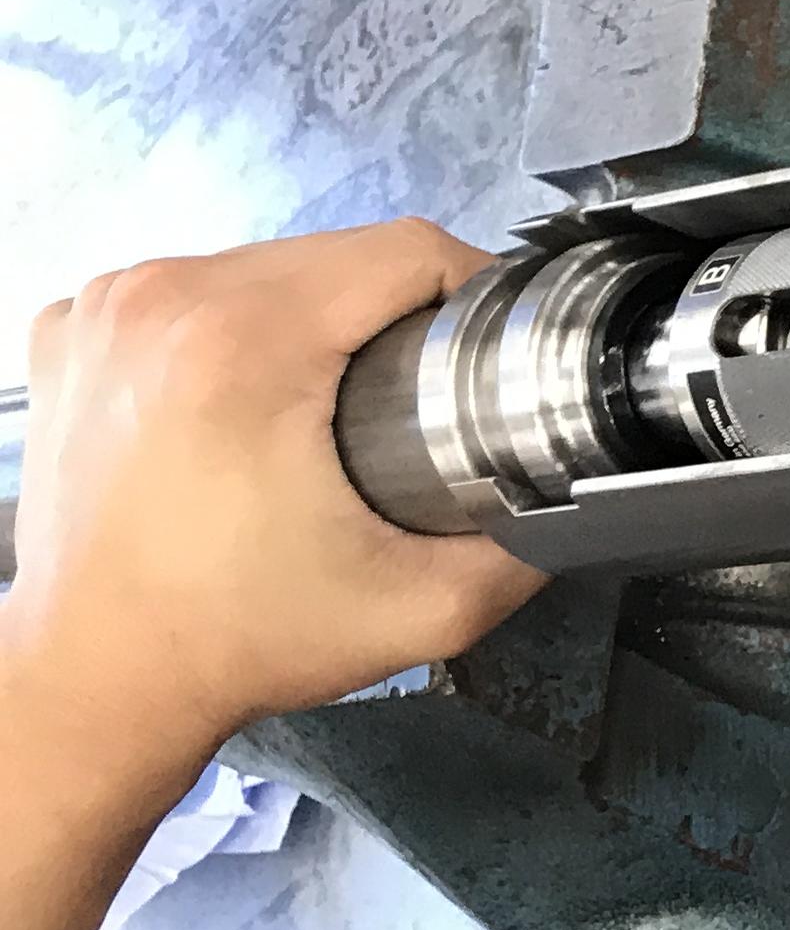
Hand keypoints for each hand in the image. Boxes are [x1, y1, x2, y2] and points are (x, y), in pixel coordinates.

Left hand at [10, 224, 543, 769]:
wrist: (99, 679)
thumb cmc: (229, 639)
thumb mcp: (424, 609)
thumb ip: (526, 545)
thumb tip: (576, 495)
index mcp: (243, 344)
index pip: (405, 251)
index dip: (473, 290)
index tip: (483, 351)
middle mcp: (162, 304)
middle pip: (334, 252)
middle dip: (393, 314)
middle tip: (412, 402)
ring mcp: (105, 311)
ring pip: (264, 265)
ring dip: (316, 316)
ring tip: (333, 402)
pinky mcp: (73, 329)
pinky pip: (190, 291)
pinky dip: (231, 329)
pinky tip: (244, 398)